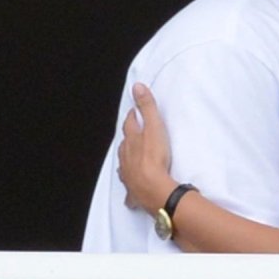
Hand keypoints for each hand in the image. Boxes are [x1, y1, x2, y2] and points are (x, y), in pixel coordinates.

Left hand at [118, 82, 175, 212]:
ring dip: (127, 160)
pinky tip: (131, 191)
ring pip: (124, 165)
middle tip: (132, 134)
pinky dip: (131, 188)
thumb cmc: (154, 158)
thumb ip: (147, 107)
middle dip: (128, 138)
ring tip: (131, 158)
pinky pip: (130, 189)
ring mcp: (128, 175)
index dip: (132, 118)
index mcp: (131, 141)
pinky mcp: (134, 191)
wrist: (153, 188)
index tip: (134, 113)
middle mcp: (126, 157)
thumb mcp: (154, 127)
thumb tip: (137, 86)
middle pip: (125, 145)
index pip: (130, 125)